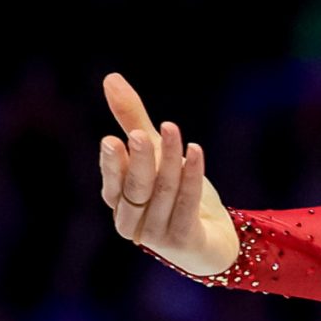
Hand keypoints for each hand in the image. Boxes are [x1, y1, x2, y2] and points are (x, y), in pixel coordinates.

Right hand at [98, 72, 238, 277]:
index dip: (112, 163)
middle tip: (140, 134)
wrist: (211, 242)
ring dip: (169, 159)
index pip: (112, 182)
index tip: (112, 140)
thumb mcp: (155, 154)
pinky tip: (196, 149)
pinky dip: (192, 174)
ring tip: (172, 129)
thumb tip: (110, 78)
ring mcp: (157, 234)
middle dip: (139, 159)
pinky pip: (188, 203)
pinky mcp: (183, 240)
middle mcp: (133, 220)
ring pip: (163, 192)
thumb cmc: (175, 196)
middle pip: (135, 187)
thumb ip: (132, 120)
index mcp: (119, 202)